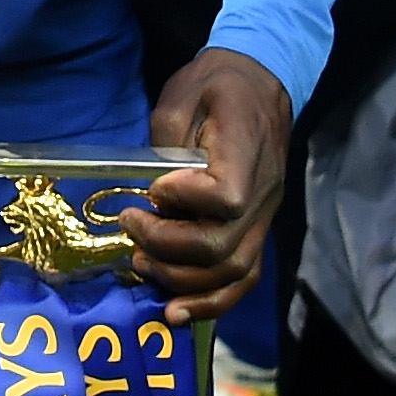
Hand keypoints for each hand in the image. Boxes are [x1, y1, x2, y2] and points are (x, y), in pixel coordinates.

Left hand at [124, 48, 290, 323]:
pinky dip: (210, 302)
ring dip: (180, 279)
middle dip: (166, 246)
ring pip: (232, 272)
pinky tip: (175, 311)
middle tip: (131, 225)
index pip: (226, 197)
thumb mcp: (183, 95)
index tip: (155, 188)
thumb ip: (167, 143)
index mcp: (246, 151)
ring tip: (141, 264)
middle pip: (221, 245)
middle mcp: (263, 194)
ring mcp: (264, 217)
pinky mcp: (257, 230)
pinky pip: (242, 278)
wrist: (260, 83)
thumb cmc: (216, 86)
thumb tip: (153, 192)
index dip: (185, 200)